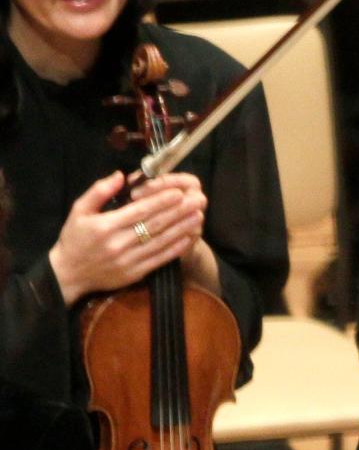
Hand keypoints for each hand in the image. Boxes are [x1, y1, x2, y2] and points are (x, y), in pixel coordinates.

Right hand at [48, 169, 208, 305]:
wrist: (69, 274)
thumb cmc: (74, 238)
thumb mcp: (78, 210)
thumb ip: (98, 191)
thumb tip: (120, 176)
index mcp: (105, 225)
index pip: (139, 211)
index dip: (160, 202)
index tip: (178, 192)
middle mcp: (119, 243)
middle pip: (154, 225)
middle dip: (178, 212)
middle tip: (197, 201)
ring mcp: (129, 260)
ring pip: (160, 242)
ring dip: (182, 229)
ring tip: (198, 217)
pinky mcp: (135, 274)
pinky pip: (159, 260)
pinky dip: (175, 250)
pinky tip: (188, 239)